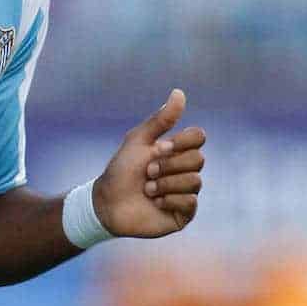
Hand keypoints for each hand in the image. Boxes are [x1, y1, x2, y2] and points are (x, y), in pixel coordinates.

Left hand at [94, 88, 205, 237]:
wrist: (107, 202)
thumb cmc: (121, 170)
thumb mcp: (139, 141)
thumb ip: (160, 119)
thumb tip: (179, 92)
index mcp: (176, 150)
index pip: (199, 137)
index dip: (182, 142)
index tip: (159, 148)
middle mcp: (185, 170)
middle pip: (199, 159)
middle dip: (168, 165)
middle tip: (147, 172)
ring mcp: (186, 191)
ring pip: (195, 181)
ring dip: (164, 184)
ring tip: (147, 189)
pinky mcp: (185, 213)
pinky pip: (190, 202)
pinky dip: (168, 200)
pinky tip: (155, 203)